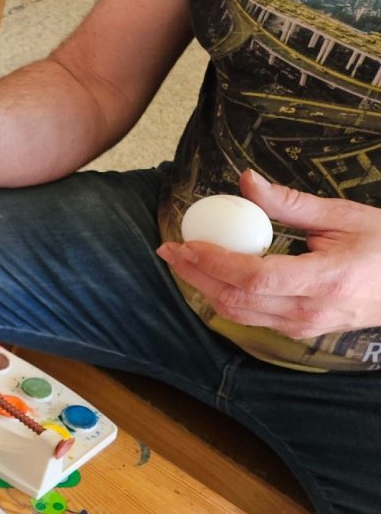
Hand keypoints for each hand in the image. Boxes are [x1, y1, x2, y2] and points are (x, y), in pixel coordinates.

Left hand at [158, 169, 380, 338]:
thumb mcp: (343, 217)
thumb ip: (290, 204)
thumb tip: (246, 181)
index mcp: (325, 280)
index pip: (254, 277)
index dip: (214, 261)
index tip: (187, 242)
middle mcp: (309, 310)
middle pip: (235, 299)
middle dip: (195, 274)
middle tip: (170, 249)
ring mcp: (303, 326)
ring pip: (237, 313)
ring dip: (204, 287)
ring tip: (184, 260)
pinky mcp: (298, 331)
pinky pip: (250, 317)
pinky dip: (224, 295)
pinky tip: (212, 274)